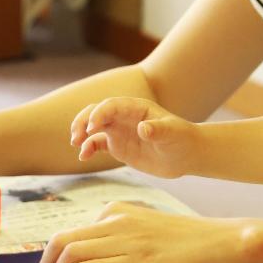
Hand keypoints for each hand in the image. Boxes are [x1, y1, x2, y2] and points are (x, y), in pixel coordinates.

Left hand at [40, 202, 246, 262]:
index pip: (73, 232)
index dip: (55, 257)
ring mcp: (125, 240)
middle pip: (62, 238)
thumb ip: (124, 242)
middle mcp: (116, 221)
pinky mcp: (136, 261)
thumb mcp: (148, 233)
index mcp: (118, 212)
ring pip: (70, 251)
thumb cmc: (192, 243)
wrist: (223, 243)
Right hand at [69, 97, 196, 177]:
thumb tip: (143, 128)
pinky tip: (83, 156)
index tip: (92, 128)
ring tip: (76, 144)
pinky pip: (97, 144)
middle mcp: (124, 117)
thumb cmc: (182, 139)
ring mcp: (119, 131)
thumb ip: (158, 130)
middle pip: (97, 112)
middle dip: (84, 121)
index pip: (111, 106)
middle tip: (77, 136)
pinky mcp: (118, 146)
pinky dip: (88, 148)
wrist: (186, 154)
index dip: (99, 114)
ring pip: (93, 126)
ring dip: (81, 132)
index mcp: (136, 108)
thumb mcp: (173, 134)